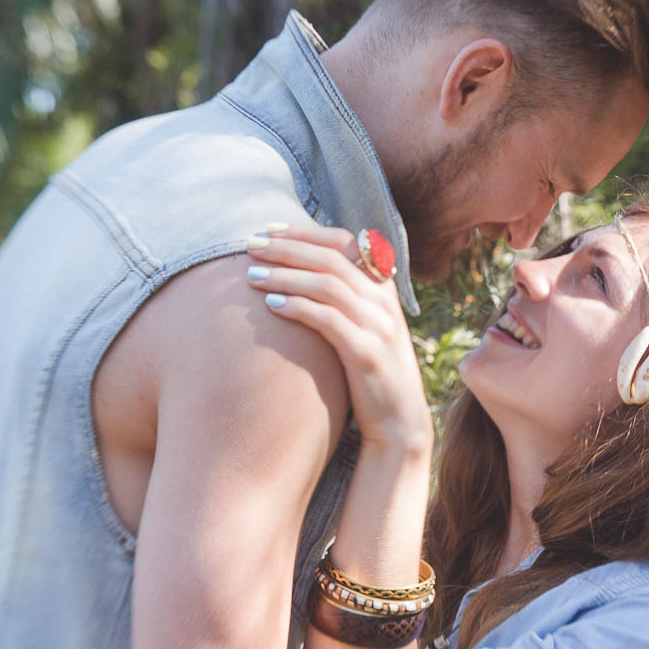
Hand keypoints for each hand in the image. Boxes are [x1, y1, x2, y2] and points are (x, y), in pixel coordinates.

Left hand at [245, 223, 431, 454]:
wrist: (399, 419)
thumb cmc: (371, 371)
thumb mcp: (366, 326)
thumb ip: (345, 298)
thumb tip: (300, 271)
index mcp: (383, 288)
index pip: (345, 243)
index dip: (305, 233)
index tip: (269, 229)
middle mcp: (384, 302)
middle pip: (331, 259)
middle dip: (286, 248)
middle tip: (249, 245)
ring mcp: (379, 326)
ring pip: (327, 285)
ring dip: (285, 275)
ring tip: (251, 276)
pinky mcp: (366, 353)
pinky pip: (328, 320)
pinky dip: (298, 307)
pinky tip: (272, 305)